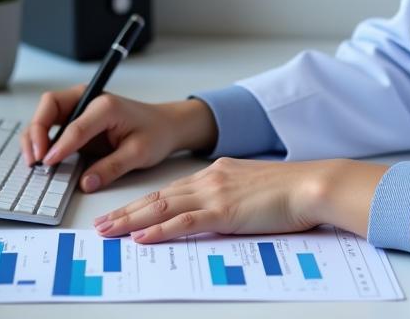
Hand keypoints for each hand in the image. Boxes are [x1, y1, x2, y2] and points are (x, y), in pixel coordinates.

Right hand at [18, 90, 216, 192]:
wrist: (165, 125)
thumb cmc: (155, 133)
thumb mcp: (139, 153)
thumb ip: (111, 167)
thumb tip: (85, 183)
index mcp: (106, 105)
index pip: (75, 124)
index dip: (60, 144)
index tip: (49, 162)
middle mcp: (89, 102)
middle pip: (50, 105)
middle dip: (37, 130)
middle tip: (35, 158)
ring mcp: (81, 110)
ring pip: (46, 114)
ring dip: (34, 135)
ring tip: (32, 160)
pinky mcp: (77, 122)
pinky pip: (52, 127)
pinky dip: (41, 140)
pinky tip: (40, 158)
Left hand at [92, 157, 388, 242]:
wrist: (310, 184)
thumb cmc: (290, 189)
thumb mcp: (253, 187)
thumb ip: (231, 195)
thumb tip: (217, 210)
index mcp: (216, 172)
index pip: (170, 189)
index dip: (142, 202)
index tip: (121, 212)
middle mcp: (210, 179)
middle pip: (158, 196)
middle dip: (126, 212)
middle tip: (100, 224)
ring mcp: (215, 194)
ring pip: (163, 207)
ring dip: (132, 221)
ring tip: (108, 231)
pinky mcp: (224, 212)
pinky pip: (184, 221)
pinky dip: (159, 229)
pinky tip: (142, 237)